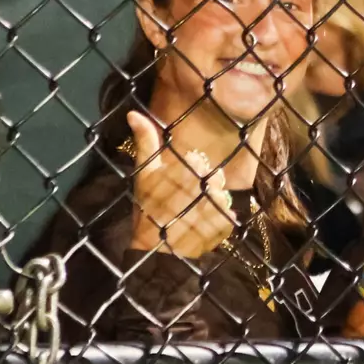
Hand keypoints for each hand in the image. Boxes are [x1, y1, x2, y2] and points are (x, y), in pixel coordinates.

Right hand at [127, 112, 236, 257]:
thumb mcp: (144, 173)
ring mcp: (221, 203)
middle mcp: (209, 182)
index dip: (186, 173)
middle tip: (182, 202)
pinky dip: (218, 219)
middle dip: (201, 186)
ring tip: (192, 215)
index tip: (174, 186)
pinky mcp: (228, 222)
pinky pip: (229, 213)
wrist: (156, 251)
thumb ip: (145, 141)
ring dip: (211, 202)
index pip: (197, 161)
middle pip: (213, 176)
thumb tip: (134, 112)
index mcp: (189, 167)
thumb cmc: (148, 208)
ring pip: (222, 193)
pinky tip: (201, 225)